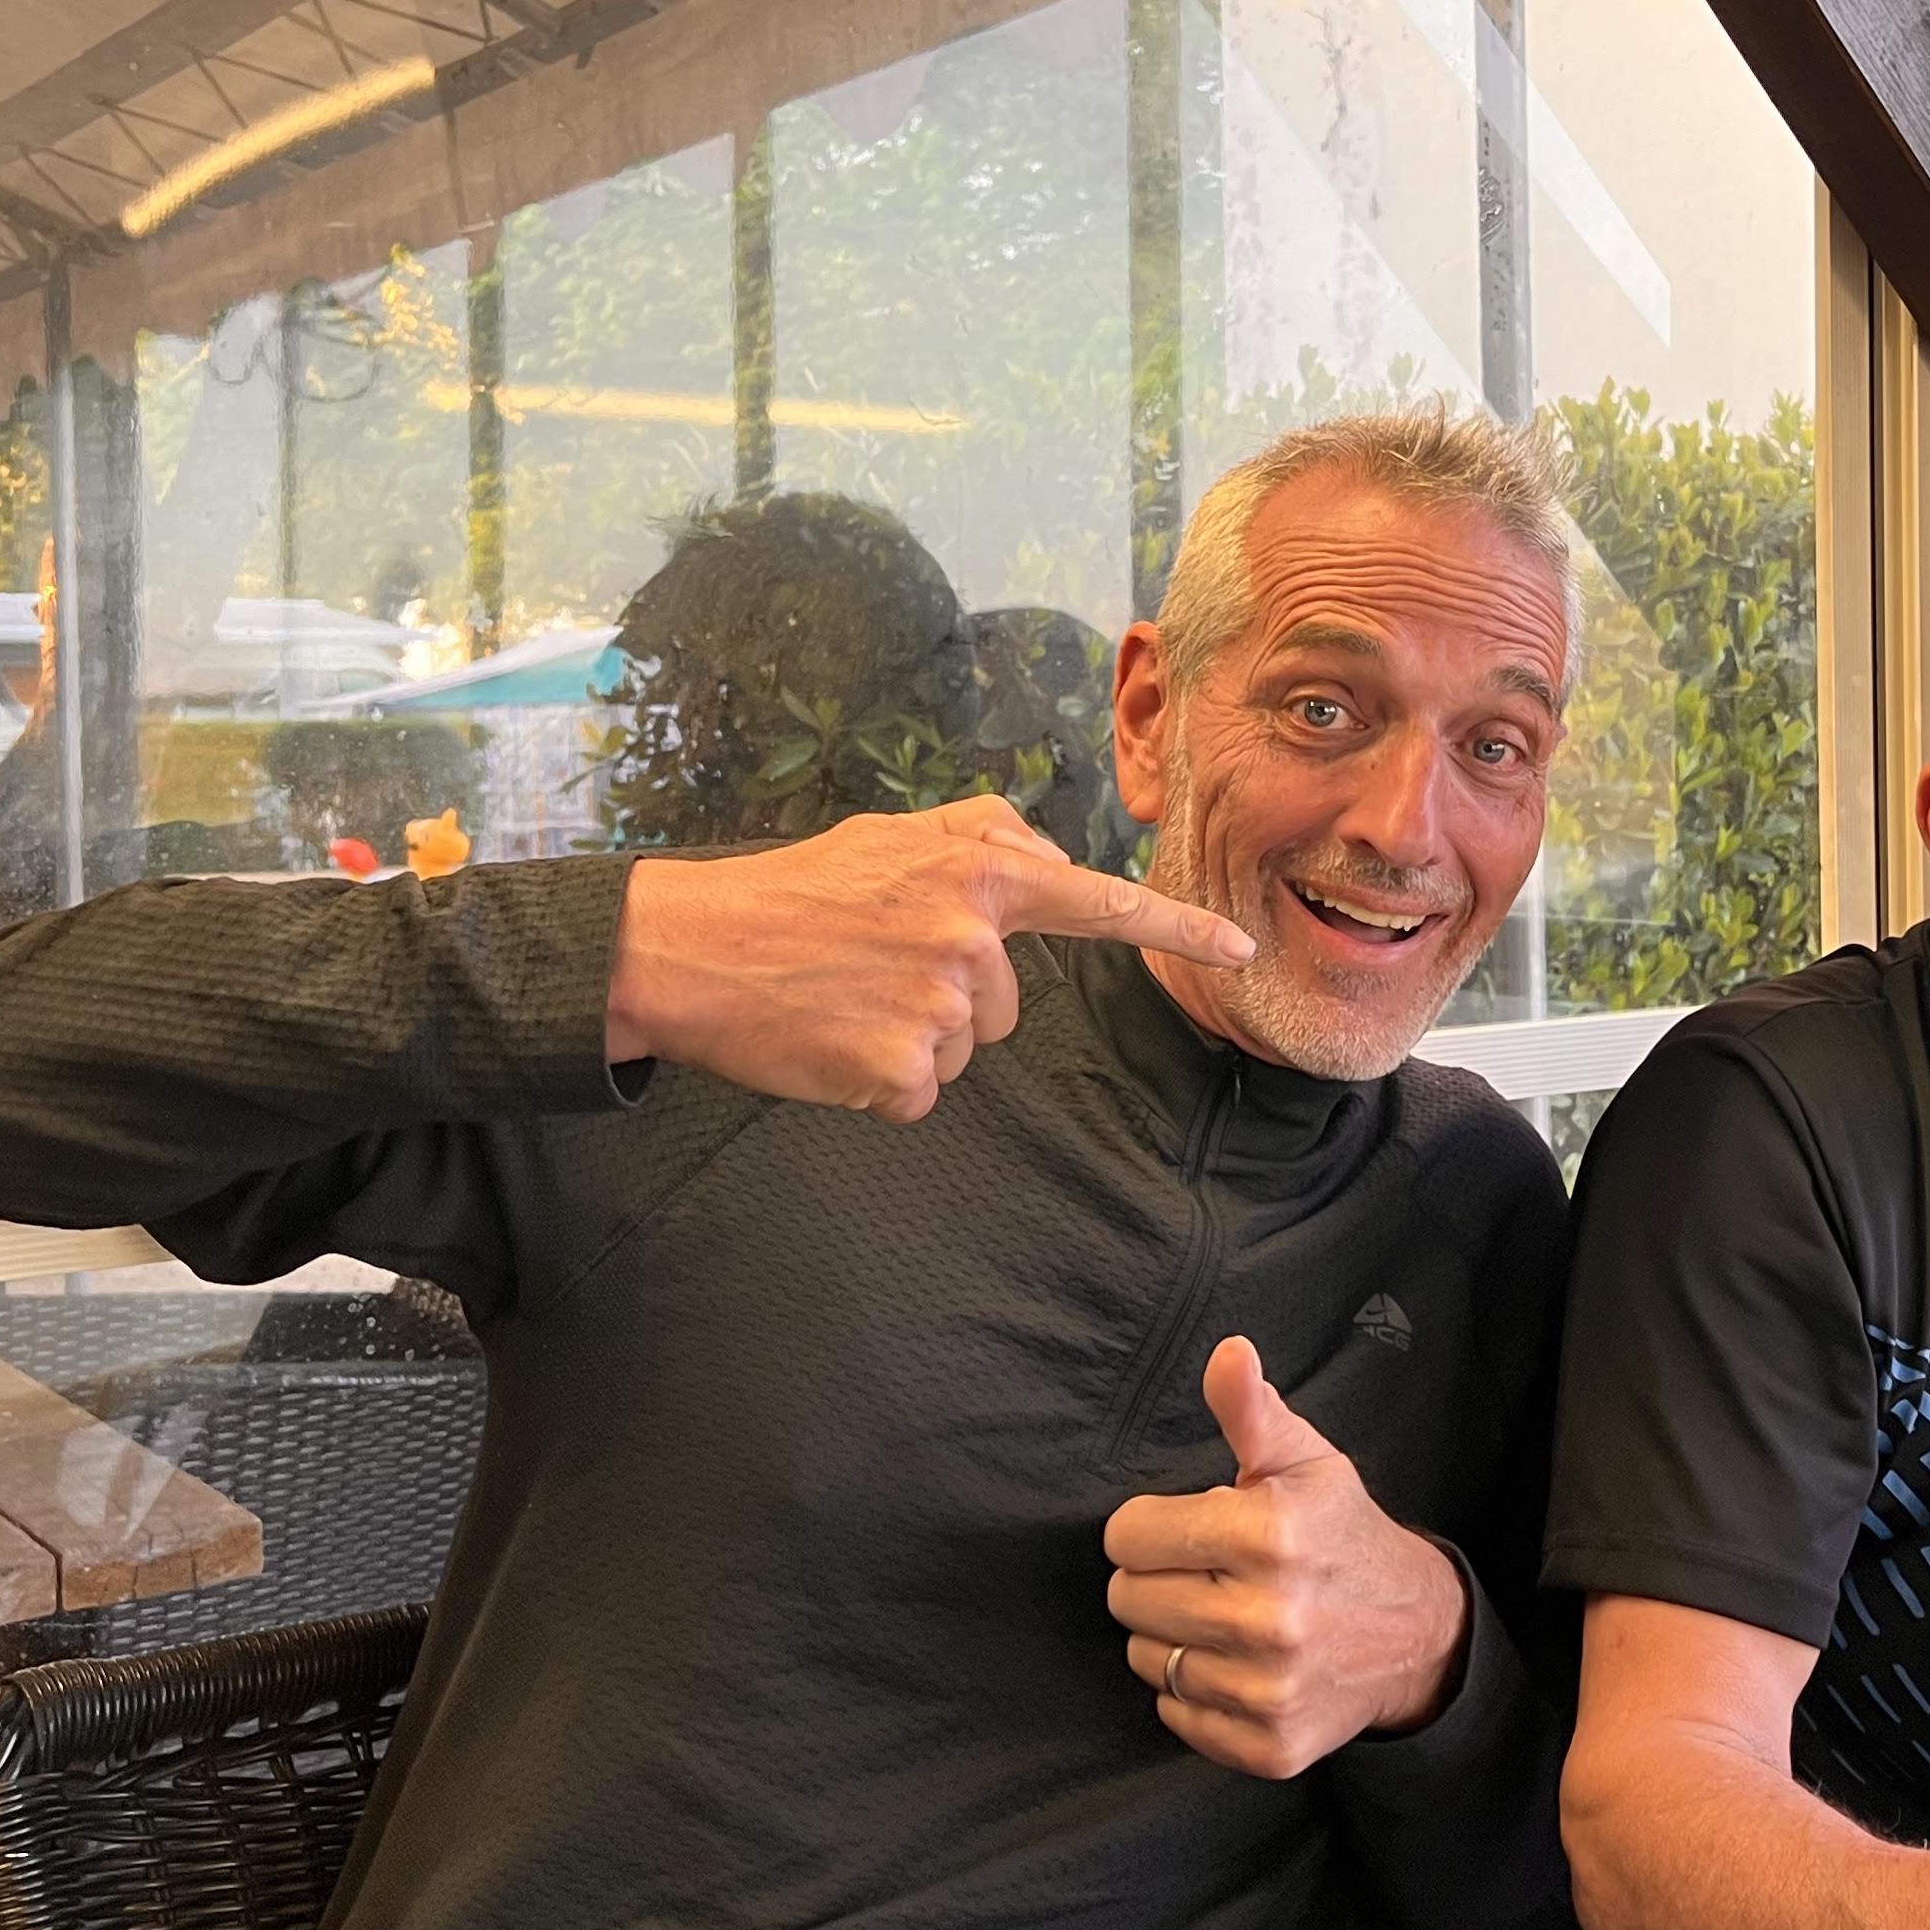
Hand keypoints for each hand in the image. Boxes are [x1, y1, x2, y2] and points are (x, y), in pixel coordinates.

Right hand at [602, 796, 1249, 1117]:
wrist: (688, 948)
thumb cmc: (792, 889)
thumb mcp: (892, 834)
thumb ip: (983, 837)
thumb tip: (1054, 862)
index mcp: (977, 871)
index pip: (1098, 903)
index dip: (1175, 928)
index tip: (1241, 949)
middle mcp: (970, 935)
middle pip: (1008, 1004)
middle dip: (951, 995)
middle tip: (869, 966)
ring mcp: (938, 1006)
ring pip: (962, 1049)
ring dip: (911, 1037)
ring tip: (844, 998)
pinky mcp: (902, 1071)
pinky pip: (919, 1094)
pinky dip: (877, 1081)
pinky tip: (830, 1042)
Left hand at [1103, 1338, 1468, 1779]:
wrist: (1416, 1633)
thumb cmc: (1342, 1534)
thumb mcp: (1306, 1461)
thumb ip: (1250, 1410)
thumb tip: (1228, 1352)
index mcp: (1270, 1536)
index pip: (1129, 1536)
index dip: (1149, 1525)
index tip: (1185, 1525)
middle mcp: (1268, 1619)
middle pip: (1127, 1599)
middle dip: (1155, 1577)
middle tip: (1204, 1571)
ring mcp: (1268, 1689)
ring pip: (1146, 1659)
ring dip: (1172, 1636)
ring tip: (1222, 1616)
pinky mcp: (1270, 1745)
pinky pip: (1177, 1716)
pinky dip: (1194, 1694)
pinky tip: (1235, 1664)